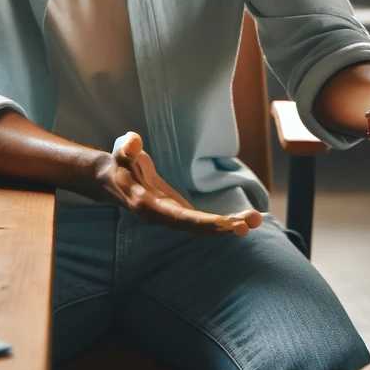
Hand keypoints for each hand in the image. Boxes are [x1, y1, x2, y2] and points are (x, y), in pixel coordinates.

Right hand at [87, 133, 262, 236]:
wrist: (113, 178)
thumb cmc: (120, 163)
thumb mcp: (121, 152)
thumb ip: (127, 148)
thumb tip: (133, 142)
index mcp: (148, 205)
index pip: (180, 217)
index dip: (204, 222)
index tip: (228, 224)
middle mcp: (162, 217)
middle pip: (196, 227)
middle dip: (224, 226)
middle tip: (252, 222)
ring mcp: (171, 217)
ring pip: (202, 227)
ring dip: (229, 225)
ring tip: (256, 220)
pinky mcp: (178, 213)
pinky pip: (202, 222)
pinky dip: (222, 222)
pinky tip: (242, 220)